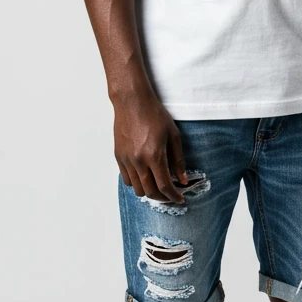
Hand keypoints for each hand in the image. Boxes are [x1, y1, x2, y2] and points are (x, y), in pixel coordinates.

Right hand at [114, 89, 187, 204]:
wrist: (132, 102)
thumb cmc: (155, 115)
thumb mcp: (173, 135)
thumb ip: (178, 160)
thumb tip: (183, 180)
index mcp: (154, 156)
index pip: (165, 186)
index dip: (174, 196)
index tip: (180, 199)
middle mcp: (139, 161)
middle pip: (150, 192)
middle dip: (163, 198)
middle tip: (171, 196)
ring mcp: (127, 160)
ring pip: (137, 189)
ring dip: (149, 192)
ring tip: (158, 187)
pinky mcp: (118, 157)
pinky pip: (127, 179)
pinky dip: (137, 183)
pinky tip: (145, 177)